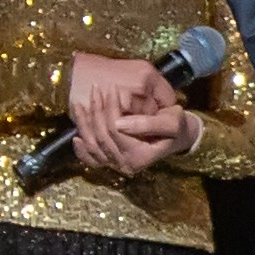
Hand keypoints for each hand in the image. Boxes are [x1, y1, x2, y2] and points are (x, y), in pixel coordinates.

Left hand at [63, 51, 192, 177]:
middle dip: (96, 111)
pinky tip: (76, 137)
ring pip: (93, 145)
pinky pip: (91, 160)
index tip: (111, 88)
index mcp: (140, 156)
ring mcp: (117, 165)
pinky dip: (81, 150)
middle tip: (95, 90)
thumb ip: (147, 123)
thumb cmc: (177, 127)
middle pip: (102, 137)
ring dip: (85, 123)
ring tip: (80, 103)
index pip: (116, 131)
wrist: (178, 137)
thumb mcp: (171, 122)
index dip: (111, 108)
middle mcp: (126, 164)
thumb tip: (119, 122)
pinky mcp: (111, 163)